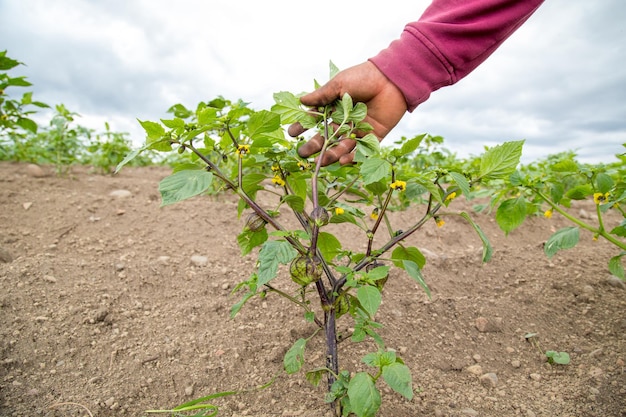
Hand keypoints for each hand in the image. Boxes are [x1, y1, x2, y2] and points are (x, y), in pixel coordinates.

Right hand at [288, 61, 406, 165]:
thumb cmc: (364, 77)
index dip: (303, 127)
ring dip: (331, 155)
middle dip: (314, 146)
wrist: (391, 80)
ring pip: (342, 146)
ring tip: (321, 162)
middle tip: (303, 154)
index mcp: (334, 107)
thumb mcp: (339, 84)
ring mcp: (358, 130)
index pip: (315, 120)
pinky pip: (361, 150)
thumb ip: (322, 96)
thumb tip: (301, 101)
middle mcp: (344, 120)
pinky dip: (352, 157)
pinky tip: (343, 161)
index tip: (292, 133)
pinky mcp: (373, 137)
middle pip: (327, 137)